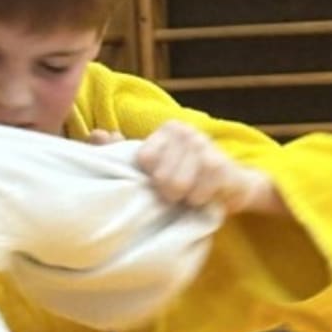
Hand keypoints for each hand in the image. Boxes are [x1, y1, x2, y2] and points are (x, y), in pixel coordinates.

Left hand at [132, 122, 280, 216]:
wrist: (233, 186)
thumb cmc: (187, 177)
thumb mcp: (155, 165)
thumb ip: (120, 151)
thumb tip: (97, 134)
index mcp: (167, 129)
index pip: (143, 161)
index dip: (149, 179)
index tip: (160, 180)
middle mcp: (186, 131)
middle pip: (159, 177)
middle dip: (167, 192)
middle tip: (179, 191)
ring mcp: (205, 145)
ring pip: (177, 186)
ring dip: (184, 199)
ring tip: (191, 193)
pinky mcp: (220, 165)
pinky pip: (197, 195)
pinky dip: (199, 203)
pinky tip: (205, 196)